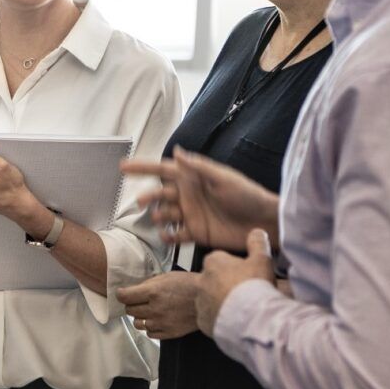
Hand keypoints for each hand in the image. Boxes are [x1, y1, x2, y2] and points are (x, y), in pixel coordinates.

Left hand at [116, 271, 199, 338]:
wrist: (208, 299)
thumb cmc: (189, 284)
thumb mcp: (167, 276)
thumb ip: (150, 283)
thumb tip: (136, 289)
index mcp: (152, 292)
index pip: (124, 297)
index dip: (121, 294)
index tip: (123, 294)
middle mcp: (154, 309)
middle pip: (130, 310)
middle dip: (132, 305)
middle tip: (139, 301)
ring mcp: (161, 322)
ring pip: (138, 324)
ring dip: (141, 317)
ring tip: (149, 312)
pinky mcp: (169, 333)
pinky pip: (150, 334)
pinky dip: (151, 328)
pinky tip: (157, 321)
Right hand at [123, 146, 278, 251]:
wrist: (265, 223)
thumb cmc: (248, 196)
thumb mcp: (223, 177)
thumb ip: (198, 166)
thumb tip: (176, 152)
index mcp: (194, 178)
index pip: (163, 170)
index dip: (143, 167)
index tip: (124, 166)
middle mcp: (190, 195)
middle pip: (160, 193)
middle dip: (148, 196)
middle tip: (141, 201)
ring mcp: (192, 214)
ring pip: (165, 214)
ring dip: (158, 216)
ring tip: (159, 218)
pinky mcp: (197, 233)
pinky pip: (176, 235)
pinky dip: (168, 236)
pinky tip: (166, 236)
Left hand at [196, 228, 274, 336]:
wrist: (252, 317)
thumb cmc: (255, 287)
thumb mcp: (261, 259)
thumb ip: (257, 243)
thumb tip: (256, 233)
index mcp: (213, 262)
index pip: (221, 260)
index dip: (235, 268)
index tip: (246, 275)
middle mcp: (202, 280)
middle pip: (215, 280)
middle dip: (227, 285)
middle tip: (245, 293)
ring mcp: (200, 302)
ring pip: (211, 300)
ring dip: (223, 303)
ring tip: (242, 308)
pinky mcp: (203, 321)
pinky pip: (211, 318)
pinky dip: (220, 319)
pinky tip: (235, 320)